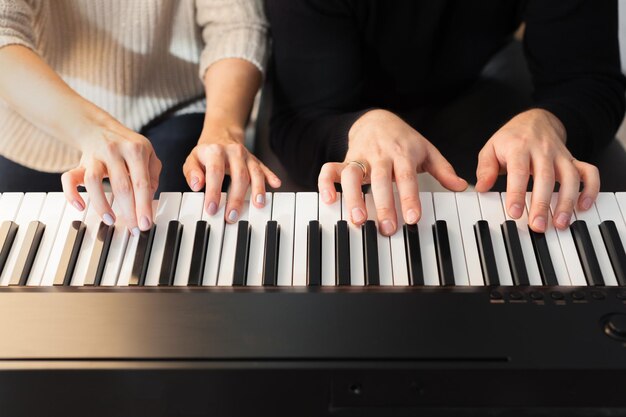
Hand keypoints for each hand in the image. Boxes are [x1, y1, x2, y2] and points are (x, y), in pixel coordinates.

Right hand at [62, 118, 160, 234]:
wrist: (99, 127)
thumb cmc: (128, 146)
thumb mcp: (148, 154)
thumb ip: (152, 175)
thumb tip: (148, 199)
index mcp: (136, 150)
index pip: (141, 182)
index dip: (144, 205)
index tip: (145, 224)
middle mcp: (114, 151)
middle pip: (121, 185)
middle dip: (128, 211)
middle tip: (133, 229)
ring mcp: (95, 156)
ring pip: (93, 181)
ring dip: (101, 204)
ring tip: (110, 220)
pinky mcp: (79, 163)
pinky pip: (69, 178)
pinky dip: (71, 193)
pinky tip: (79, 206)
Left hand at [183, 123, 280, 222]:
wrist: (221, 136)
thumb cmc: (206, 153)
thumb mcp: (192, 160)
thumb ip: (192, 172)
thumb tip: (196, 185)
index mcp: (215, 151)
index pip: (215, 172)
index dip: (214, 191)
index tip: (212, 208)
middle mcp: (233, 152)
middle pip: (239, 175)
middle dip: (236, 198)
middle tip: (232, 216)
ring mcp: (247, 156)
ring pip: (255, 172)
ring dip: (258, 189)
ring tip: (258, 204)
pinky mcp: (255, 160)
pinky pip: (265, 168)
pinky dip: (271, 176)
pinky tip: (276, 184)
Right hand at [318, 109, 467, 235]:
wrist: (376, 119)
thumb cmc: (403, 140)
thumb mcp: (426, 150)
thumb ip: (443, 169)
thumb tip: (460, 186)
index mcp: (403, 153)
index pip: (407, 177)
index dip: (409, 197)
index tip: (413, 218)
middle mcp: (380, 155)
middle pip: (380, 179)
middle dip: (383, 204)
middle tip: (387, 228)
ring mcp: (360, 157)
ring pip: (352, 175)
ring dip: (353, 197)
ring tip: (358, 219)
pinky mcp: (344, 159)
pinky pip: (330, 169)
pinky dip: (326, 183)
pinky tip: (329, 200)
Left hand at [475, 109, 599, 231]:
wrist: (535, 120)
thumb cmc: (511, 139)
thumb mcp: (491, 149)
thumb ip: (486, 168)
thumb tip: (481, 188)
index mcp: (519, 147)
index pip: (519, 172)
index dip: (517, 193)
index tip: (514, 212)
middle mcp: (542, 150)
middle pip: (545, 178)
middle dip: (542, 204)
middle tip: (537, 225)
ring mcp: (560, 155)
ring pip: (570, 177)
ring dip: (567, 201)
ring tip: (560, 223)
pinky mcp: (573, 160)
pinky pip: (589, 172)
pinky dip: (591, 189)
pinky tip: (584, 206)